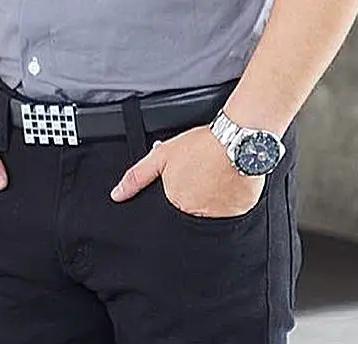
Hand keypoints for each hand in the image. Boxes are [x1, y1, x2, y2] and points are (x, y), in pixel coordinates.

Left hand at [110, 125, 264, 217]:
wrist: (238, 140)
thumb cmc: (202, 145)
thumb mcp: (163, 155)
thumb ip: (137, 176)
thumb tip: (117, 194)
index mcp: (177, 204)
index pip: (172, 211)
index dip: (178, 196)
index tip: (187, 183)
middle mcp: (197, 217)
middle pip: (191, 213)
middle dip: (195, 199)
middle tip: (203, 177)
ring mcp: (220, 218)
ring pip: (212, 215)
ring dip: (213, 201)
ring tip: (217, 177)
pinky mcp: (240, 214)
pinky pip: (233, 214)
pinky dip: (232, 202)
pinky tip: (231, 183)